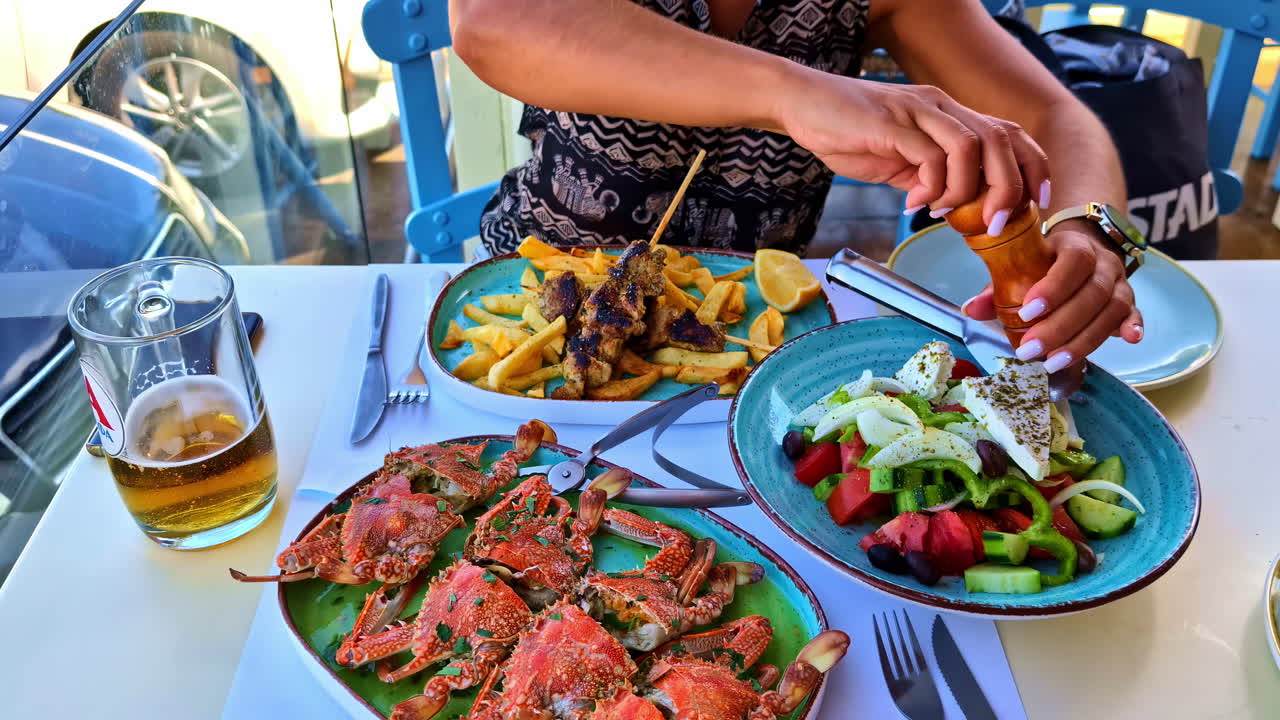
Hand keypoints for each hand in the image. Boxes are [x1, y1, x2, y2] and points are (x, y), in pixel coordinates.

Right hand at [776, 70, 1050, 229]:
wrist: (803, 105)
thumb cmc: (847, 132)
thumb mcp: (898, 161)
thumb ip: (925, 179)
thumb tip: (948, 210)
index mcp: (948, 114)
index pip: (1008, 134)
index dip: (1030, 168)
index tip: (1032, 204)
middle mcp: (940, 107)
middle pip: (1001, 138)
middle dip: (1008, 187)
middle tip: (994, 223)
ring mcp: (917, 112)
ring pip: (972, 146)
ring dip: (968, 189)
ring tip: (948, 213)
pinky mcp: (892, 123)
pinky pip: (929, 156)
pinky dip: (931, 186)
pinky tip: (914, 203)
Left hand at [962, 221, 1143, 370]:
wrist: (1081, 248)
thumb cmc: (1044, 262)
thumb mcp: (1020, 264)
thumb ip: (997, 286)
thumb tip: (972, 310)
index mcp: (1075, 247)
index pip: (1073, 262)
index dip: (1054, 288)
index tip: (1028, 311)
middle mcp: (1103, 264)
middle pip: (1091, 294)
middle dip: (1060, 326)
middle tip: (1030, 350)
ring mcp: (1119, 283)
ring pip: (1111, 311)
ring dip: (1083, 341)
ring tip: (1052, 363)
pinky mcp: (1129, 302)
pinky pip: (1135, 313)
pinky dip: (1132, 326)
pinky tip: (1129, 340)